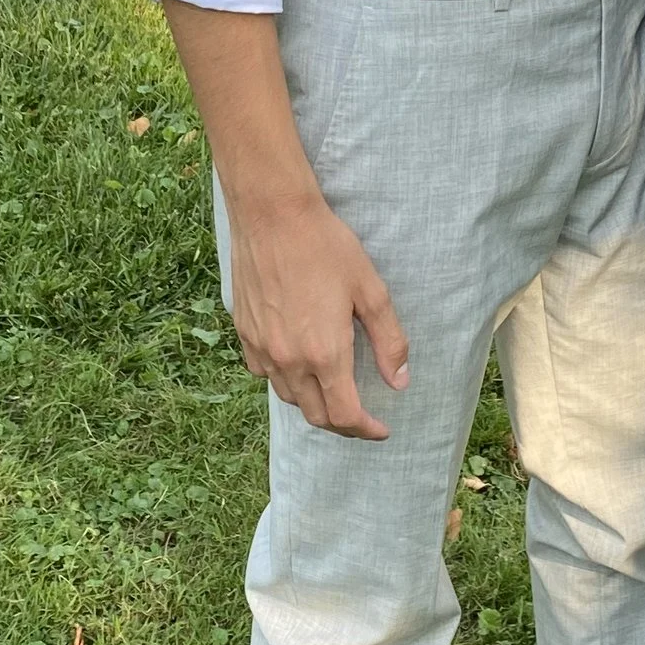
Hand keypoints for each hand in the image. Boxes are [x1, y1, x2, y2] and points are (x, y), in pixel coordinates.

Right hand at [226, 183, 410, 437]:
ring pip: (289, 397)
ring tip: (333, 393)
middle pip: (316, 414)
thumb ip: (388, 341)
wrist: (273, 214)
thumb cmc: (326, 247)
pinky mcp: (244, 333)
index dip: (366, 430)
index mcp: (324, 353)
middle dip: (343, 424)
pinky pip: (264, 373)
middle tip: (362, 419)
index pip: (345, 414)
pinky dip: (286, 380)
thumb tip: (399, 381)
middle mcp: (289, 359)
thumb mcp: (371, 291)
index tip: (382, 429)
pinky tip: (298, 365)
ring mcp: (262, 348)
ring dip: (314, 404)